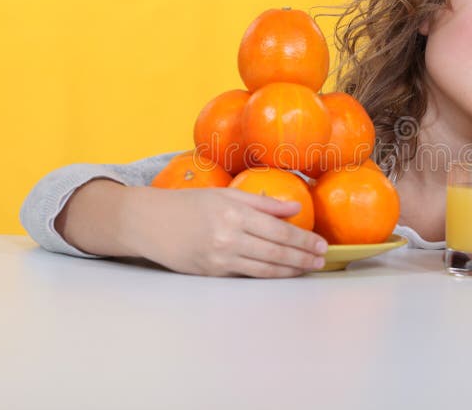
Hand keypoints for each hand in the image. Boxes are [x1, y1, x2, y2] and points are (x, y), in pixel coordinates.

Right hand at [121, 186, 328, 277]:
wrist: (150, 223)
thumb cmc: (188, 204)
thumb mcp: (226, 195)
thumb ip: (262, 203)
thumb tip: (293, 208)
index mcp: (234, 214)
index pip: (279, 230)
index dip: (303, 239)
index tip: (321, 244)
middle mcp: (228, 238)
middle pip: (276, 251)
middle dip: (302, 257)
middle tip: (321, 260)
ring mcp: (219, 259)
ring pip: (264, 268)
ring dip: (290, 270)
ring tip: (308, 268)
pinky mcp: (211, 273)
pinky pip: (246, 276)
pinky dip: (267, 276)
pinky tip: (282, 273)